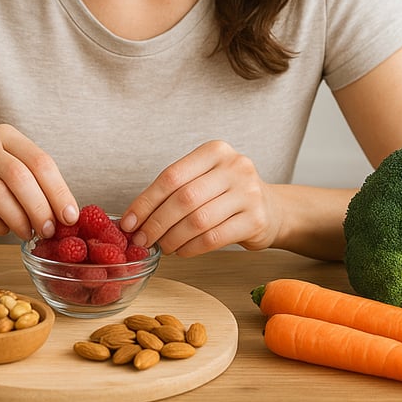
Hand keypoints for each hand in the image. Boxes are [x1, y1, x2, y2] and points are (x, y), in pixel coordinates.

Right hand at [0, 124, 77, 241]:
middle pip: (18, 175)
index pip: (39, 161)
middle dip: (38, 207)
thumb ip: (36, 187)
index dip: (58, 191)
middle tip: (49, 231)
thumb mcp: (10, 174)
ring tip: (27, 234)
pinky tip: (2, 231)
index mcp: (6, 134)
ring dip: (17, 219)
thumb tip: (67, 217)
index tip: (70, 218)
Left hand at [120, 140, 279, 256]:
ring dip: (173, 238)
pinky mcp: (256, 219)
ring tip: (163, 246)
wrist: (271, 208)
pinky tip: (182, 251)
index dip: (146, 202)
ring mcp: (249, 192)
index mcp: (215, 151)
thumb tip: (133, 220)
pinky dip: (191, 248)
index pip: (171, 176)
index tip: (129, 222)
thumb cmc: (226, 194)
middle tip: (142, 240)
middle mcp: (235, 166)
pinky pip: (213, 238)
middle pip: (183, 198)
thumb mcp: (204, 179)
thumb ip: (174, 191)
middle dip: (156, 223)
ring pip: (197, 220)